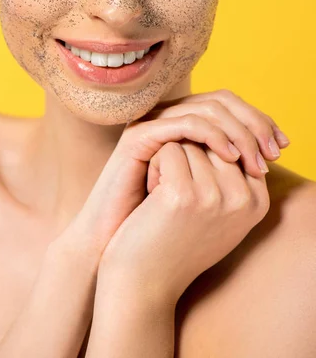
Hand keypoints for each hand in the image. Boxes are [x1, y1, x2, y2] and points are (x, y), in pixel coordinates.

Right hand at [65, 89, 287, 259]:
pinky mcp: (138, 137)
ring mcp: (150, 125)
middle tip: (273, 152)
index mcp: (181, 127)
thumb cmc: (164, 227)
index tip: (281, 147)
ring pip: (206, 108)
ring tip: (255, 161)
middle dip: (254, 123)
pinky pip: (184, 124)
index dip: (258, 120)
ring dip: (239, 132)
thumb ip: (228, 170)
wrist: (122, 249)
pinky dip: (213, 136)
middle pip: (220, 100)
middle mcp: (165, 118)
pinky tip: (231, 157)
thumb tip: (266, 157)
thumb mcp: (206, 194)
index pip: (227, 105)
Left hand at [98, 141, 269, 304]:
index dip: (203, 154)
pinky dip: (155, 167)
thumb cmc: (177, 239)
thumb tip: (225, 123)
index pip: (234, 143)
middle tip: (173, 195)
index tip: (188, 188)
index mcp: (258, 201)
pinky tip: (152, 200)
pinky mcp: (184, 194)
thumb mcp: (217, 209)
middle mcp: (243, 199)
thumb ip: (230, 174)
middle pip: (213, 137)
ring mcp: (215, 196)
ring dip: (169, 161)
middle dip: (186, 154)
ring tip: (164, 199)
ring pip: (190, 139)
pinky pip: (169, 150)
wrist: (144, 279)